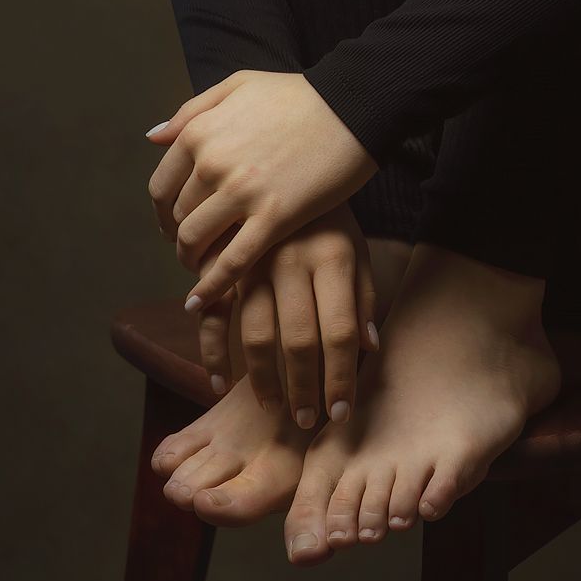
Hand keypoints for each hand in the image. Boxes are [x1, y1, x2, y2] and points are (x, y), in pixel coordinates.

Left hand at [146, 71, 377, 308]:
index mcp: (200, 132)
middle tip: (195, 248)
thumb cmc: (299, 94)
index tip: (175, 224)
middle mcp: (212, 163)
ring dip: (192, 261)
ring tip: (201, 270)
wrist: (354, 104)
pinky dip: (210, 286)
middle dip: (181, 237)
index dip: (164, 212)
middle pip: (177, 217)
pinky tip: (200, 302)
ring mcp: (242, 192)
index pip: (161, 187)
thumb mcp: (239, 85)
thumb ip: (192, 110)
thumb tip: (153, 137)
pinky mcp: (274, 217)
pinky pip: (231, 262)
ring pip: (195, 241)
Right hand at [200, 208, 381, 428]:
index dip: (341, 378)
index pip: (341, 331)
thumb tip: (368, 350)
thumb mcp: (355, 246)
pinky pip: (214, 314)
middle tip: (307, 422)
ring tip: (274, 408)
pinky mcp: (223, 260)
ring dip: (263, 380)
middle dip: (305, 389)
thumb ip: (363, 296)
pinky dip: (212, 352)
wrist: (288, 158)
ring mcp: (254, 260)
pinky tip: (219, 384)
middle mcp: (293, 260)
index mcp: (333, 256)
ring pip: (256, 333)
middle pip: (300, 339)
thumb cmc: (328, 214)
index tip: (341, 413)